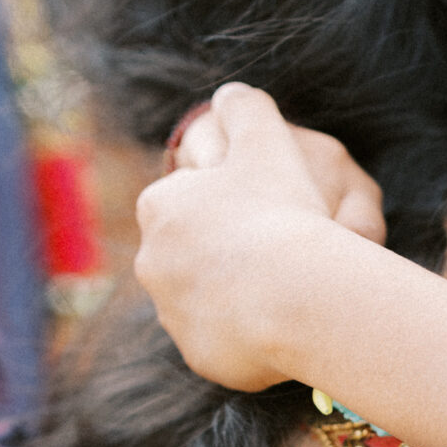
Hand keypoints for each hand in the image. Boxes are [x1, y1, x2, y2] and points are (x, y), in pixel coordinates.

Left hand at [138, 84, 376, 390]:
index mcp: (159, 207)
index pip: (187, 201)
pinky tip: (278, 324)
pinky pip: (222, 342)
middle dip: (228, 253)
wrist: (294, 296)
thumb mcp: (266, 142)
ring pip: (206, 299)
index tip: (264, 211)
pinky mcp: (198, 355)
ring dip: (236, 294)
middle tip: (278, 252)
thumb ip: (245, 109)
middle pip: (194, 254)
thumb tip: (231, 92)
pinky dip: (245, 335)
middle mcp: (152, 262)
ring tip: (282, 291)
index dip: (229, 203)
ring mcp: (172, 314)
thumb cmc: (279, 213)